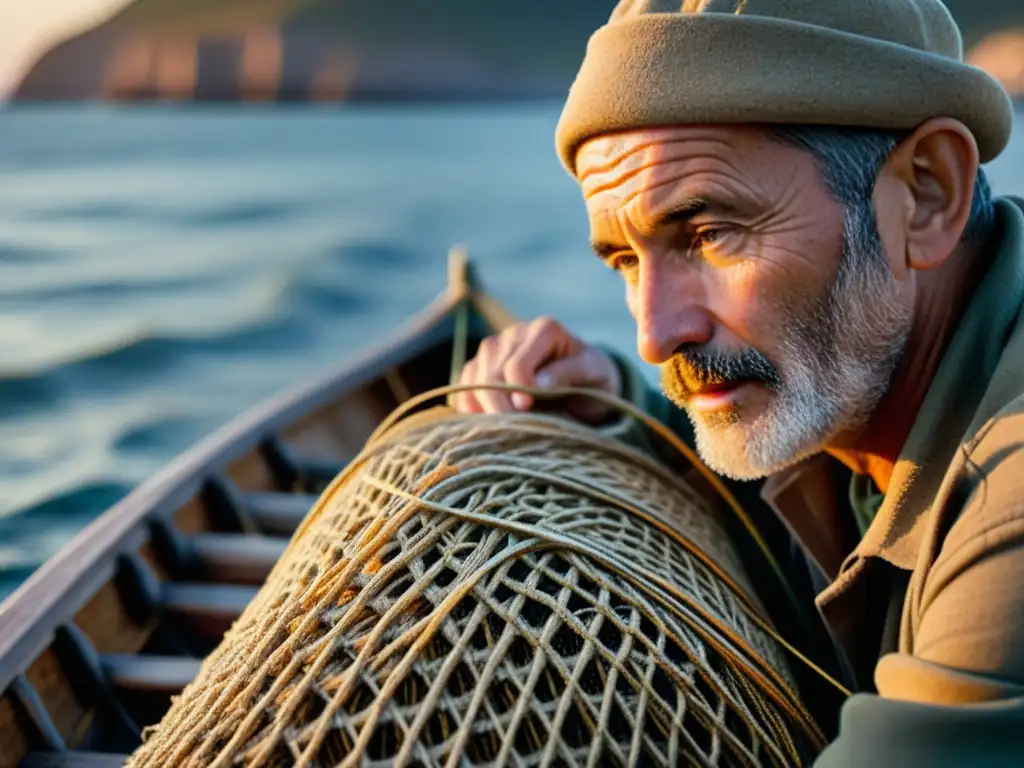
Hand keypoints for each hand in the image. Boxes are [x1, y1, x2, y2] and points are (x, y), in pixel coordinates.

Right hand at [453, 317, 622, 423]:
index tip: (528, 411)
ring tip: (507, 429)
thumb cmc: (592, 377)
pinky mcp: (479, 366)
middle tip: (516, 432)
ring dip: (485, 410)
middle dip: (500, 408)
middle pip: (490, 375)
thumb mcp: (592, 373)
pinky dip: (471, 409)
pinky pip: (463, 388)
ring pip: (473, 381)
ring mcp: (493, 349)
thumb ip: (568, 374)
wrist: (583, 379)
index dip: (518, 392)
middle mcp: (514, 334)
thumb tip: (537, 385)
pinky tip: (489, 423)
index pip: (516, 365)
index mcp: (544, 330)